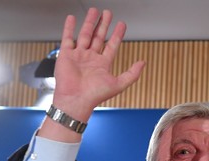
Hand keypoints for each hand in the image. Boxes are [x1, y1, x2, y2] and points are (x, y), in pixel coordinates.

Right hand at [40, 8, 144, 140]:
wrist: (76, 100)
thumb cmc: (95, 95)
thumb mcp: (119, 84)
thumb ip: (132, 73)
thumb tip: (143, 63)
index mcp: (103, 64)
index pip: (112, 45)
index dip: (117, 34)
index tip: (122, 25)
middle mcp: (91, 58)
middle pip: (99, 37)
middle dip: (104, 25)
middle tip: (108, 13)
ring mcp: (79, 56)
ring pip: (85, 35)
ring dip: (90, 22)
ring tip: (94, 11)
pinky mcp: (66, 55)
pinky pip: (68, 38)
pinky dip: (69, 28)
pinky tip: (72, 19)